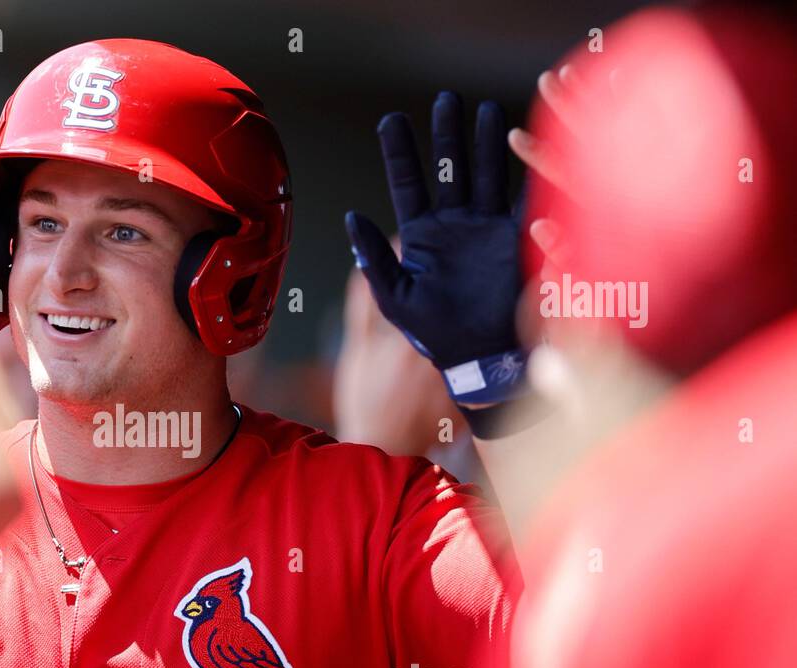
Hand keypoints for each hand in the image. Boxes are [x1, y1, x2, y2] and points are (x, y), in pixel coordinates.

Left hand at [345, 92, 525, 406]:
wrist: (481, 358)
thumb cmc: (435, 335)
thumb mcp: (395, 298)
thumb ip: (374, 258)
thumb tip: (351, 218)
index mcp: (420, 236)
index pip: (407, 182)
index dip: (398, 151)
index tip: (390, 119)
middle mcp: (453, 225)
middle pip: (449, 168)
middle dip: (447, 133)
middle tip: (444, 99)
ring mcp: (486, 227)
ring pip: (485, 173)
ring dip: (484, 141)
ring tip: (483, 108)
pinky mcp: (516, 237)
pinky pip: (520, 197)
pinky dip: (524, 171)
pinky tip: (525, 141)